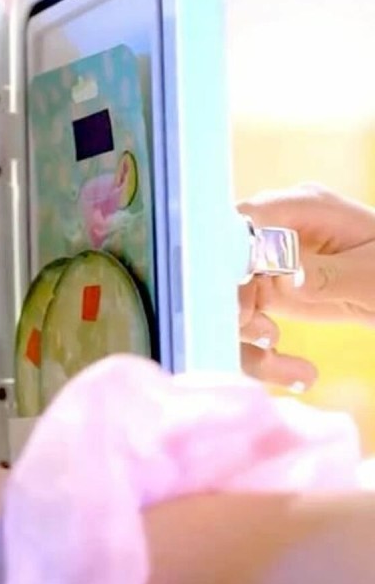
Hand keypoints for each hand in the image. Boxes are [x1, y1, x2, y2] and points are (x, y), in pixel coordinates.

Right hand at [238, 184, 374, 388]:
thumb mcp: (373, 277)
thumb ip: (328, 275)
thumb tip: (282, 273)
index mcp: (304, 208)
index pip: (246, 221)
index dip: (230, 257)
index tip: (241, 299)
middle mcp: (276, 232)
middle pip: (224, 265)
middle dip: (236, 306)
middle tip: (267, 337)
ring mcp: (268, 265)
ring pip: (229, 302)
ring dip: (248, 341)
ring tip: (295, 368)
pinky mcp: (268, 295)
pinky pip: (246, 326)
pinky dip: (261, 356)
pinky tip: (299, 375)